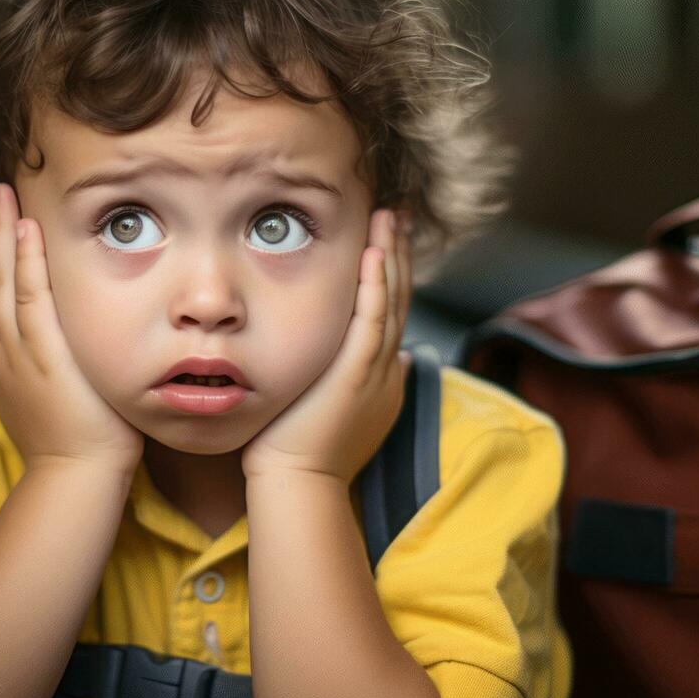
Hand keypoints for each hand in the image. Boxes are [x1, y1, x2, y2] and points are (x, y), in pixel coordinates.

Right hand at [0, 182, 144, 473]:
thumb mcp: (56, 398)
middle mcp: (7, 350)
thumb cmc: (79, 446)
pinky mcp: (45, 356)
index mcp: (8, 359)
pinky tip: (25, 230)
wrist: (74, 480)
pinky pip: (31, 300)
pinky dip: (25, 264)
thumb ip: (54, 368)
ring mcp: (22, 352)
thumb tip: (65, 350)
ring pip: (1, 281)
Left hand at [241, 207, 413, 485]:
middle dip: (399, 253)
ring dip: (391, 257)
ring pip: (391, 302)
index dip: (393, 273)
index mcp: (382, 375)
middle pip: (400, 298)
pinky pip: (373, 321)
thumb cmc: (302, 451)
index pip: (392, 312)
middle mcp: (387, 368)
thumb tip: (396, 360)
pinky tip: (374, 254)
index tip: (388, 239)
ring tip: (390, 217)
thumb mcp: (339, 408)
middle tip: (398, 213)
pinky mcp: (356, 374)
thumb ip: (360, 380)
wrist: (298, 484)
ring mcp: (376, 371)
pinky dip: (376, 286)